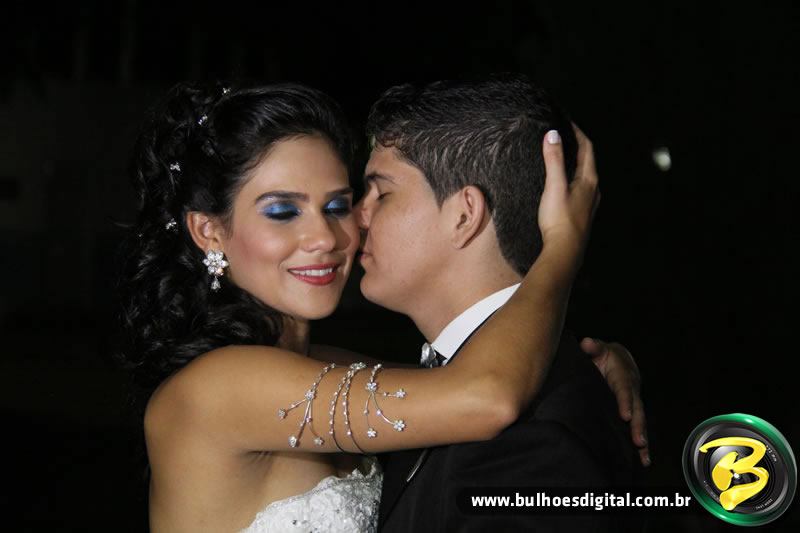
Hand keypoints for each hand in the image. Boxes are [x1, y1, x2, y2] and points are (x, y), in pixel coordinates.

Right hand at [538, 126, 599, 260]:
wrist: (565, 251)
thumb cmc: (560, 219)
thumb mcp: (554, 186)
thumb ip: (553, 160)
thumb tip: (553, 134)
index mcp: (589, 180)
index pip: (587, 148)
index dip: (578, 133)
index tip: (567, 122)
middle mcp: (594, 190)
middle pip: (588, 161)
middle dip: (577, 146)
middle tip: (564, 136)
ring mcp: (589, 203)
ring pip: (586, 176)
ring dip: (576, 163)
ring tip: (564, 157)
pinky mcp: (582, 214)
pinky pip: (581, 189)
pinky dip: (574, 179)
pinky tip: (565, 185)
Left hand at [581, 337, 650, 466]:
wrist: (618, 358)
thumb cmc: (604, 355)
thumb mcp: (598, 348)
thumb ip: (593, 347)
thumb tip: (587, 343)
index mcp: (623, 376)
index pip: (624, 389)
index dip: (625, 402)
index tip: (625, 415)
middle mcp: (631, 390)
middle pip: (637, 409)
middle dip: (638, 426)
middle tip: (638, 441)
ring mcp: (633, 402)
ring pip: (640, 421)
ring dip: (642, 438)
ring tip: (644, 456)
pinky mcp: (632, 411)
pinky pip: (636, 427)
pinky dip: (641, 443)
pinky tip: (643, 458)